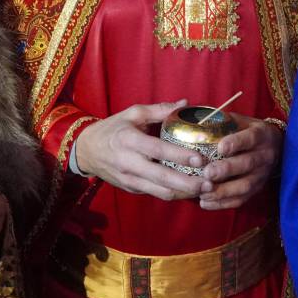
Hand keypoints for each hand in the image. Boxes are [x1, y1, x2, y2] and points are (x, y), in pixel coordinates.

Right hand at [74, 100, 207, 200]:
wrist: (87, 151)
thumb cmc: (113, 128)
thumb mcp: (133, 113)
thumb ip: (160, 109)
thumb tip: (186, 103)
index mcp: (129, 140)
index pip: (157, 150)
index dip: (179, 156)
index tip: (200, 159)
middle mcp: (129, 163)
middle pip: (162, 178)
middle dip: (188, 183)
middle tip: (210, 183)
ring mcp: (130, 179)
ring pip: (161, 192)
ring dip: (184, 193)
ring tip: (206, 189)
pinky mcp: (132, 189)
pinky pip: (156, 193)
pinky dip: (174, 193)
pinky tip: (190, 190)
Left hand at [199, 114, 282, 210]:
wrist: (277, 147)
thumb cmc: (250, 131)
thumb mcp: (242, 121)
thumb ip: (224, 122)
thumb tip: (198, 122)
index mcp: (261, 135)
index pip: (250, 138)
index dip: (236, 143)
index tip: (220, 148)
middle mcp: (264, 156)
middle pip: (247, 164)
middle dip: (226, 170)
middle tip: (207, 173)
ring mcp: (262, 175)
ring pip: (244, 185)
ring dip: (223, 191)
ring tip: (204, 191)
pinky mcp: (257, 189)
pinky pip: (241, 199)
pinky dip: (223, 203)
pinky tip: (205, 202)